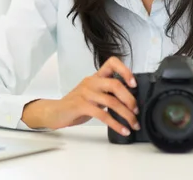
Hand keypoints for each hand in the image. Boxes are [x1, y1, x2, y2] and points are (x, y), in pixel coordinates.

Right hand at [22, 57, 138, 135]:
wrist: (55, 112)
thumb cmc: (76, 104)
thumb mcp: (93, 94)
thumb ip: (107, 93)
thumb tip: (130, 100)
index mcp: (95, 77)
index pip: (111, 63)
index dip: (125, 71)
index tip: (134, 84)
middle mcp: (91, 82)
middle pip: (115, 84)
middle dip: (130, 99)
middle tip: (136, 110)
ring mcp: (86, 93)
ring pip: (111, 101)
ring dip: (126, 115)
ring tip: (133, 124)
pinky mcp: (81, 106)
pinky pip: (103, 115)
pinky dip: (116, 124)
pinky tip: (122, 130)